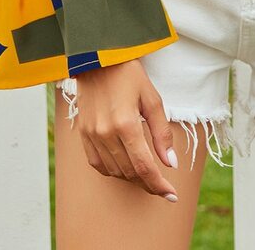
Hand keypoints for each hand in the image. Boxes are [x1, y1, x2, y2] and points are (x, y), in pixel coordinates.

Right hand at [75, 59, 179, 200]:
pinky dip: (113, 171)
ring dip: (132, 178)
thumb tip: (170, 163)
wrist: (96, 59)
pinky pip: (98, 164)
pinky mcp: (83, 135)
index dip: (159, 185)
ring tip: (147, 176)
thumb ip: (161, 132)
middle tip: (163, 187)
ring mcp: (92, 136)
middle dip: (149, 183)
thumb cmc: (128, 74)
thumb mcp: (152, 98)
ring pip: (114, 171)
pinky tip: (125, 168)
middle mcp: (106, 134)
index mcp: (126, 124)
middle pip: (130, 172)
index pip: (144, 166)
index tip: (171, 195)